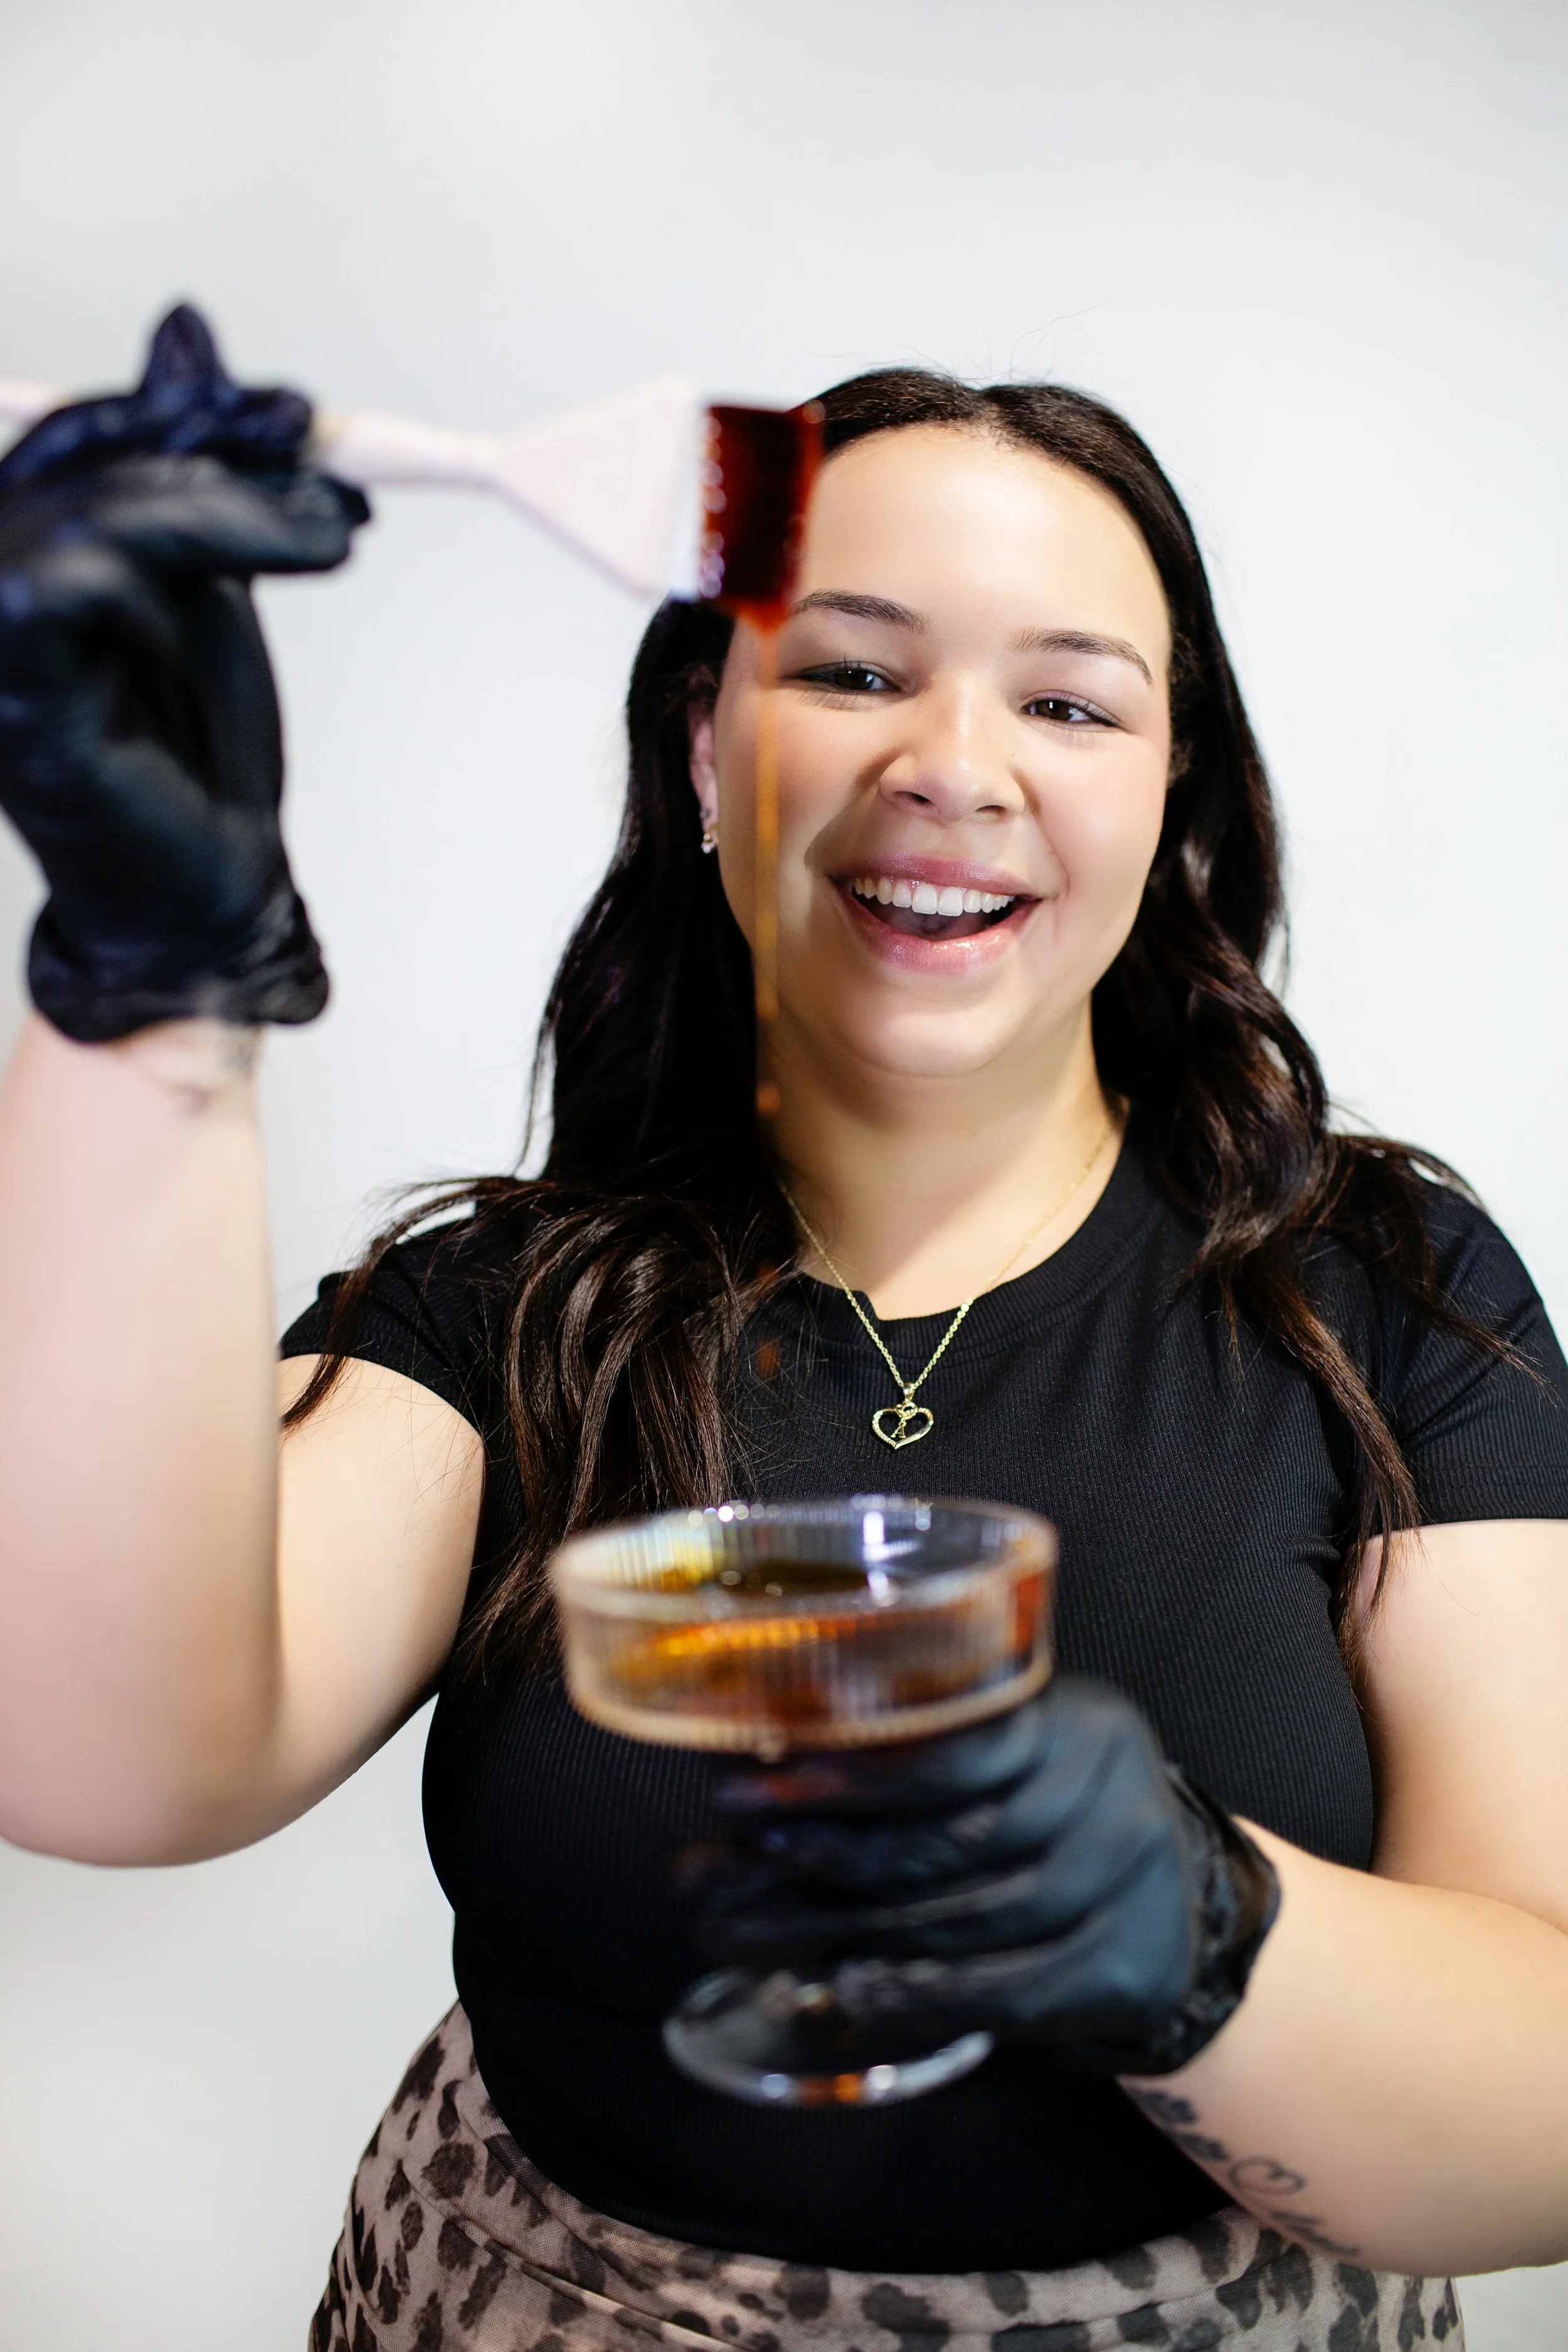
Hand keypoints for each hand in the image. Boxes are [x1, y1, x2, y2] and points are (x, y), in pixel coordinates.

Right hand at [0, 304, 367, 1041]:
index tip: (294, 416)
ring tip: (330, 534)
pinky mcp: (11, 688)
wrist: (210, 883)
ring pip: (99, 509)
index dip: (186, 412)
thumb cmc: (193, 748)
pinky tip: (257, 592)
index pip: (81, 432)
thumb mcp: (206, 573)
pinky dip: (184, 573)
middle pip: (86, 454)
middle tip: (327, 475)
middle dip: (220, 452)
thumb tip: (181, 324)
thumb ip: (185, 463)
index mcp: (17, 546)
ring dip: (232, 511)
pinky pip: (87, 581)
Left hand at [691, 1678, 1279, 2077]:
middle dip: (821, 1857)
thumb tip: (755, 1769)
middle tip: (717, 1873)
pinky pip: (1008, 1986)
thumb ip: (914, 1751)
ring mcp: (1128, 1881)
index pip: (951, 1749)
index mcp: (1074, 1718)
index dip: (844, 1775)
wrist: (1179, 1903)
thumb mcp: (1012, 1755)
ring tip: (752, 1932)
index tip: (738, 1793)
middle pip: (948, 1840)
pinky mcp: (1126, 1965)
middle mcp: (1112, 1790)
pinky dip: (921, 1991)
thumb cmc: (1058, 1815)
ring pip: (967, 1916)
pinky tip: (848, 1990)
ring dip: (848, 1931)